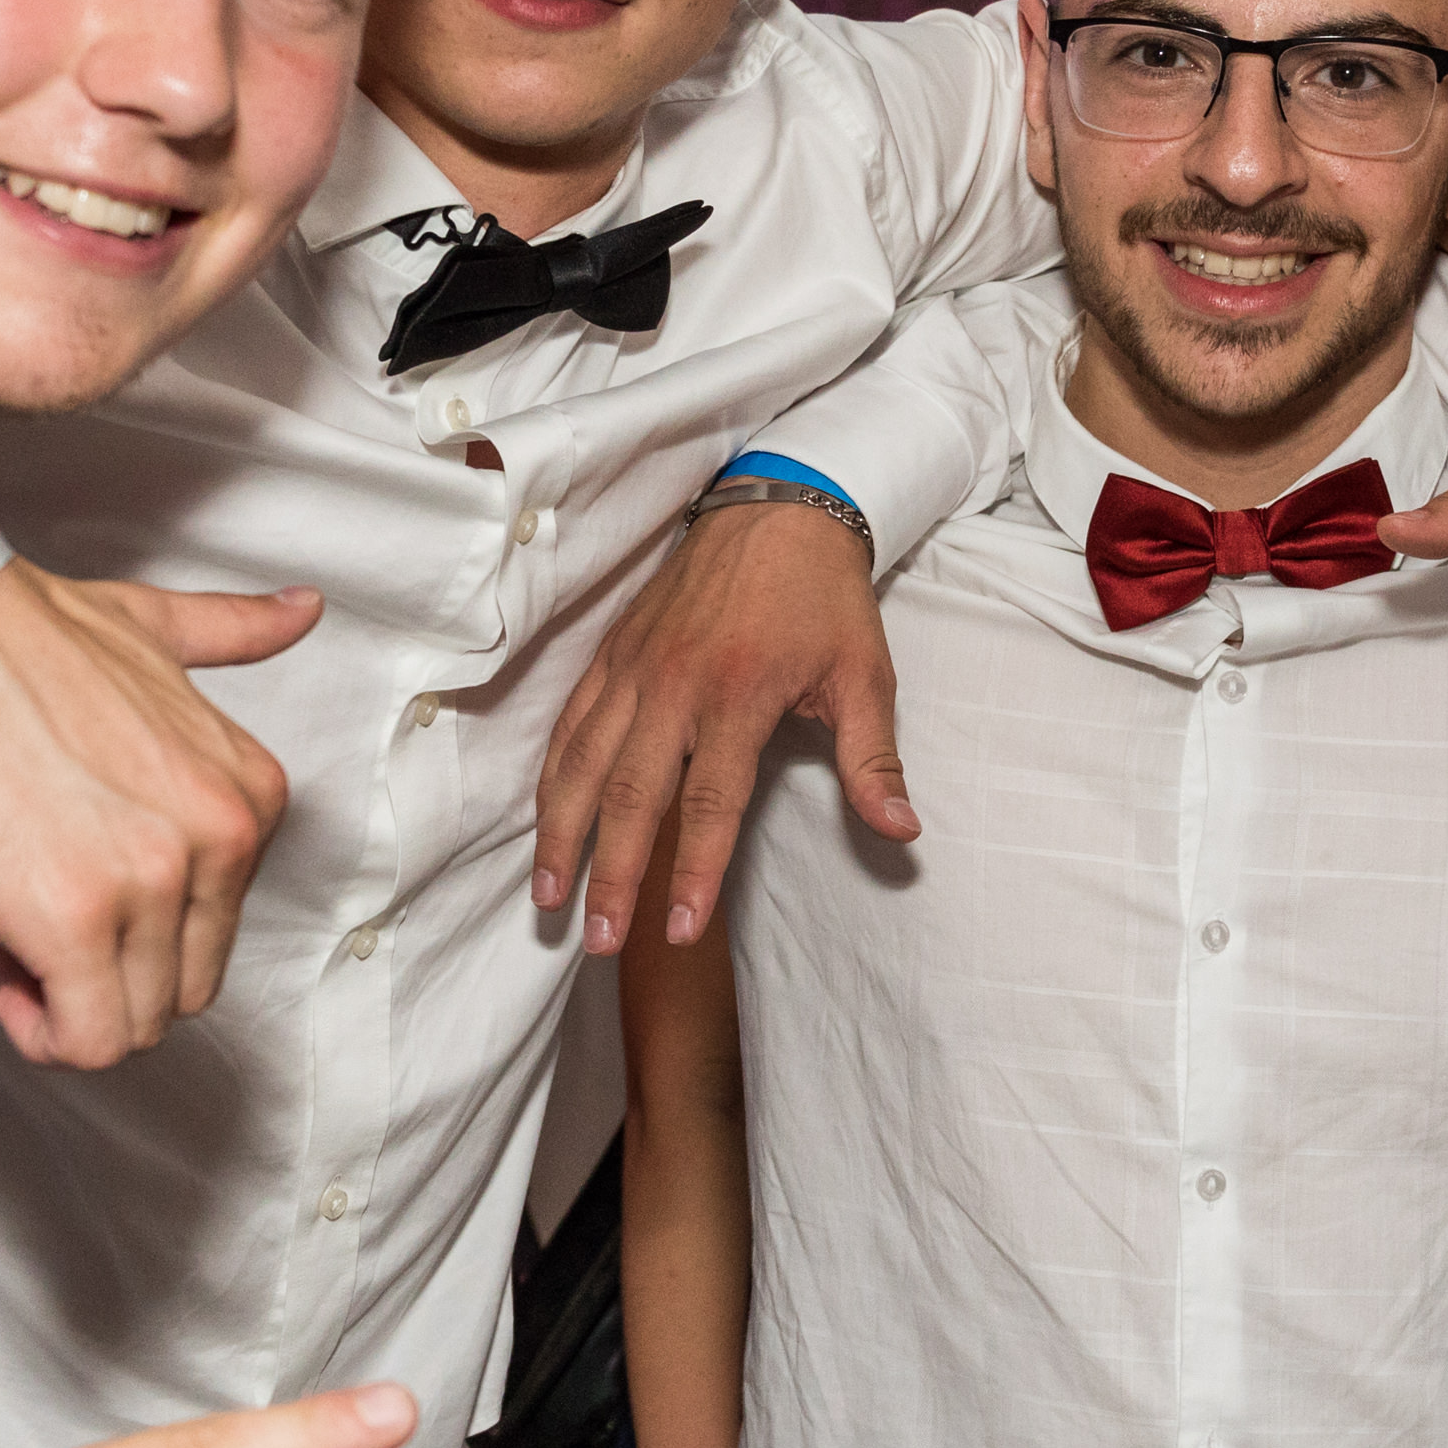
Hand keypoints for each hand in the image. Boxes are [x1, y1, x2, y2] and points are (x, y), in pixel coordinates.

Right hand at [0, 559, 316, 1066]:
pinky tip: (0, 962)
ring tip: (4, 918)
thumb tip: (306, 608)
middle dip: (105, 973)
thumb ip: (232, 634)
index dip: (136, 921)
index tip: (69, 873)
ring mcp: (153, 881)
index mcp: (245, 790)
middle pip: (183, 985)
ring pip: (136, 1023)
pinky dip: (42, 1032)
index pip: (215, 927)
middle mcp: (219, 838)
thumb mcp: (152, 627)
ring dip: (63, 999)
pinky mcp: (76, 919)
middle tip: (26, 907)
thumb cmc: (7, 628)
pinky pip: (88, 1040)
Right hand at [534, 500, 907, 956]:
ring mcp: (635, 668)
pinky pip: (570, 724)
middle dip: (609, 875)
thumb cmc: (826, 598)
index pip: (710, 803)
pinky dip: (553, 777)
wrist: (780, 507)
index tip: (679, 931)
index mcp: (739, 695)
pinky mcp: (613, 653)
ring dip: (562, 834)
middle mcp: (675, 685)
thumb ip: (873, 761)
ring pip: (583, 763)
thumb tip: (902, 832)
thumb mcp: (865, 675)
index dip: (693, 872)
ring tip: (548, 896)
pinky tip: (545, 821)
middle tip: (596, 940)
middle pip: (629, 796)